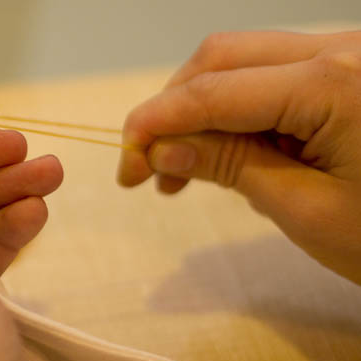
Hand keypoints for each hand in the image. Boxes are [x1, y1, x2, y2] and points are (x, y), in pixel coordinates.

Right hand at [118, 30, 360, 281]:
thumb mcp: (308, 211)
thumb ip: (232, 168)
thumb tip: (163, 150)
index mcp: (334, 84)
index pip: (212, 90)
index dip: (154, 124)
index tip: (122, 163)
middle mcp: (340, 49)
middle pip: (222, 57)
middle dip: (172, 109)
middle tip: (146, 168)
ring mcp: (348, 55)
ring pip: (245, 61)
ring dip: (200, 110)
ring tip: (182, 173)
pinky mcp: (350, 72)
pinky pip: (274, 76)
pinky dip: (236, 112)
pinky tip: (227, 154)